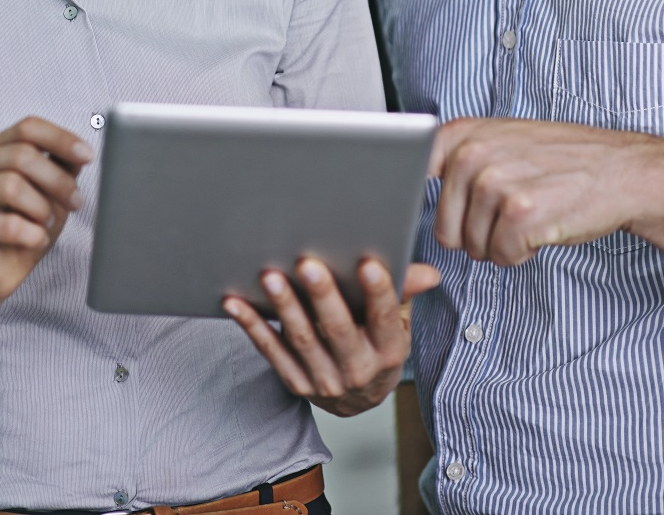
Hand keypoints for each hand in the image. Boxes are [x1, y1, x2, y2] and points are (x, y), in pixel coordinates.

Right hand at [0, 116, 92, 308]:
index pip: (28, 128)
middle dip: (57, 180)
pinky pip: (6, 224)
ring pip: (11, 185)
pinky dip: (31, 233)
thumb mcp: (49, 195)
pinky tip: (34, 240)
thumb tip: (80, 153)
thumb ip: (61, 170)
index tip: (87, 156)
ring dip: (41, 208)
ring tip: (46, 223)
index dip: (60, 139)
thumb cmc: (20, 229)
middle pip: (22, 155)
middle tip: (74, 202)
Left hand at [224, 257, 441, 416]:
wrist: (358, 400)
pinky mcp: (296, 383)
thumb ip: (404, 294)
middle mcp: (358, 369)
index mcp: (388, 350)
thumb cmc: (377, 345)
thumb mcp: (398, 324)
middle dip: (323, 296)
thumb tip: (428, 273)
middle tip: (308, 264)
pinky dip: (252, 327)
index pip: (384, 319)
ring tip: (271, 276)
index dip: (379, 293)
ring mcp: (325, 380)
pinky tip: (235, 302)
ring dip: (285, 307)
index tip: (368, 264)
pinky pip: (271, 353)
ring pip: (302, 340)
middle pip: (338, 330)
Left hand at [429, 117, 663, 263]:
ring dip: (502, 244)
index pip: (410, 179)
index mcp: (461, 135)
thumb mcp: (500, 141)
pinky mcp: (520, 215)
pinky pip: (501, 258)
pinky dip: (522, 254)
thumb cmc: (561, 160)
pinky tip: (544, 226)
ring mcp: (495, 184)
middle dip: (476, 234)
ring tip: (532, 214)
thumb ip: (456, 159)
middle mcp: (472, 155)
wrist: (621, 170)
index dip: (425, 205)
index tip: (441, 209)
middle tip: (512, 211)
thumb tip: (406, 185)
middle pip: (445, 230)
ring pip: (474, 248)